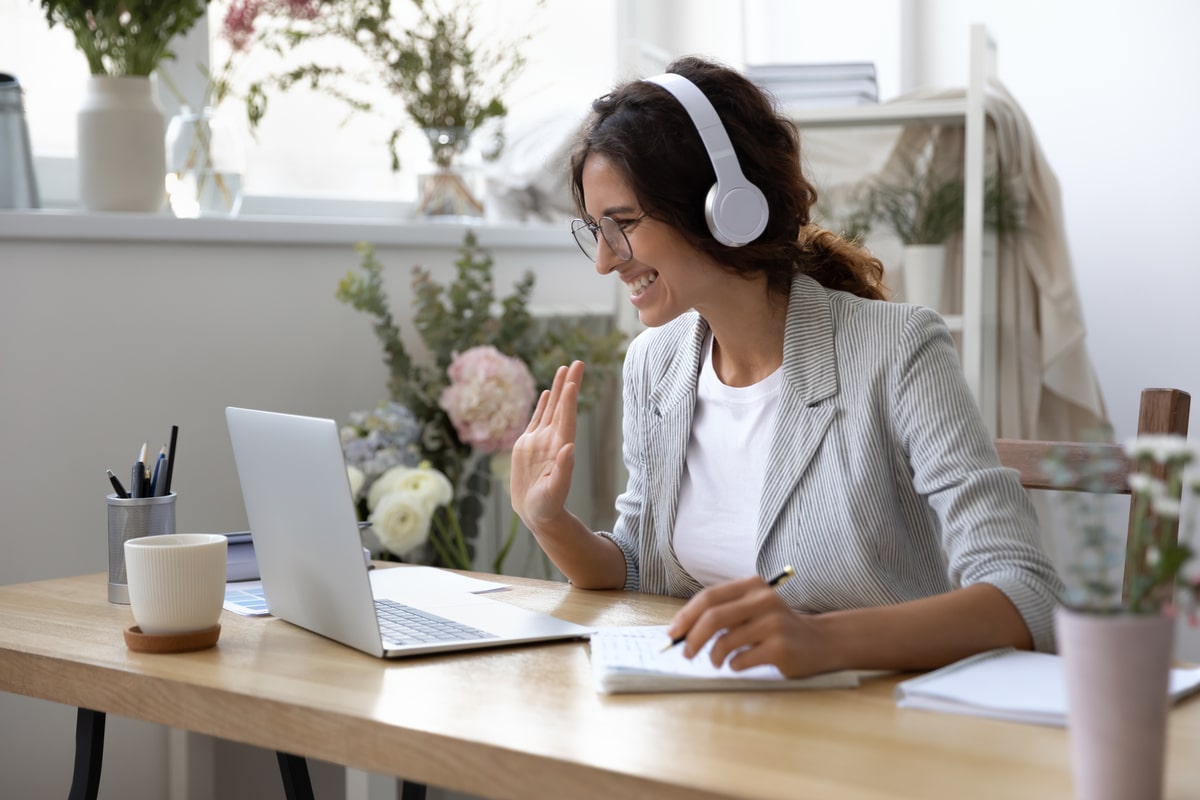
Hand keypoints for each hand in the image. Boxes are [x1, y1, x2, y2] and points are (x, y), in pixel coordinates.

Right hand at [510, 361, 583, 533]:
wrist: (537, 513)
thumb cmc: (548, 506)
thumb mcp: (555, 491)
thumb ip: (563, 470)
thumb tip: (569, 448)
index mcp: (560, 448)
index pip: (567, 419)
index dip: (569, 400)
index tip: (573, 381)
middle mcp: (552, 440)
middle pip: (562, 407)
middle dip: (569, 384)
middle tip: (577, 362)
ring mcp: (541, 441)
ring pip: (551, 408)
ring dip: (559, 388)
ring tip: (564, 368)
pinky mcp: (528, 445)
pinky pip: (538, 419)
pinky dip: (544, 405)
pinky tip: (549, 392)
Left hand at [666, 575, 834, 677]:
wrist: (820, 641)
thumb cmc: (776, 627)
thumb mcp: (753, 609)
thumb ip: (724, 613)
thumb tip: (682, 631)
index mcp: (752, 586)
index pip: (709, 597)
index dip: (686, 616)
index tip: (673, 633)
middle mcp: (763, 600)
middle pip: (713, 618)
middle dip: (692, 638)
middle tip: (685, 653)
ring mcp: (773, 623)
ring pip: (725, 641)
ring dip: (714, 656)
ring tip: (717, 661)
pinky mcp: (780, 647)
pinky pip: (741, 660)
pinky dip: (733, 666)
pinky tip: (740, 664)